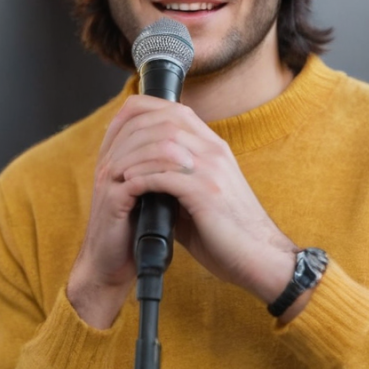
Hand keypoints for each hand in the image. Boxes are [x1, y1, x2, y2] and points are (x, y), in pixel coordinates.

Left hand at [98, 95, 298, 303]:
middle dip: (129, 133)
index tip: (118, 129)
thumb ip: (174, 183)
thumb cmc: (229, 235)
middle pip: (164, 119)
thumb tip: (142, 182)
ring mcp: (213, 169)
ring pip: (161, 143)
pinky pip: (165, 174)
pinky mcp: (207, 192)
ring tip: (111, 171)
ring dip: (130, 157)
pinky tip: (127, 186)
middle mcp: (214, 151)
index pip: (174, 110)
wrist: (261, 258)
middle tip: (107, 152)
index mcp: (214, 148)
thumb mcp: (201, 198)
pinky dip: (141, 177)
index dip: (142, 113)